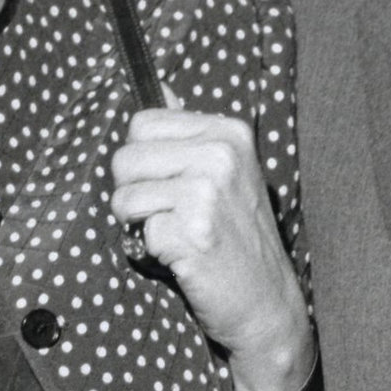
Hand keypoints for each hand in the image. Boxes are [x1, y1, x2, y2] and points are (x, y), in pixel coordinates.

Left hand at [109, 94, 311, 390]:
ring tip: (181, 236)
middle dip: (135, 194)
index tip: (172, 183)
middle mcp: (221, 155)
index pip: (141, 123)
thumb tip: (159, 87)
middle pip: (125, 159)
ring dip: (142, 226)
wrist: (266, 303)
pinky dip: (154, 252)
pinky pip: (139, 234)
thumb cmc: (237, 238)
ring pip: (125, 198)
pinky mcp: (194, 232)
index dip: (143, 159)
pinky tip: (187, 258)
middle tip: (174, 216)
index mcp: (228, 133)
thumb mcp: (225, 172)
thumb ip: (189, 133)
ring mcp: (209, 193)